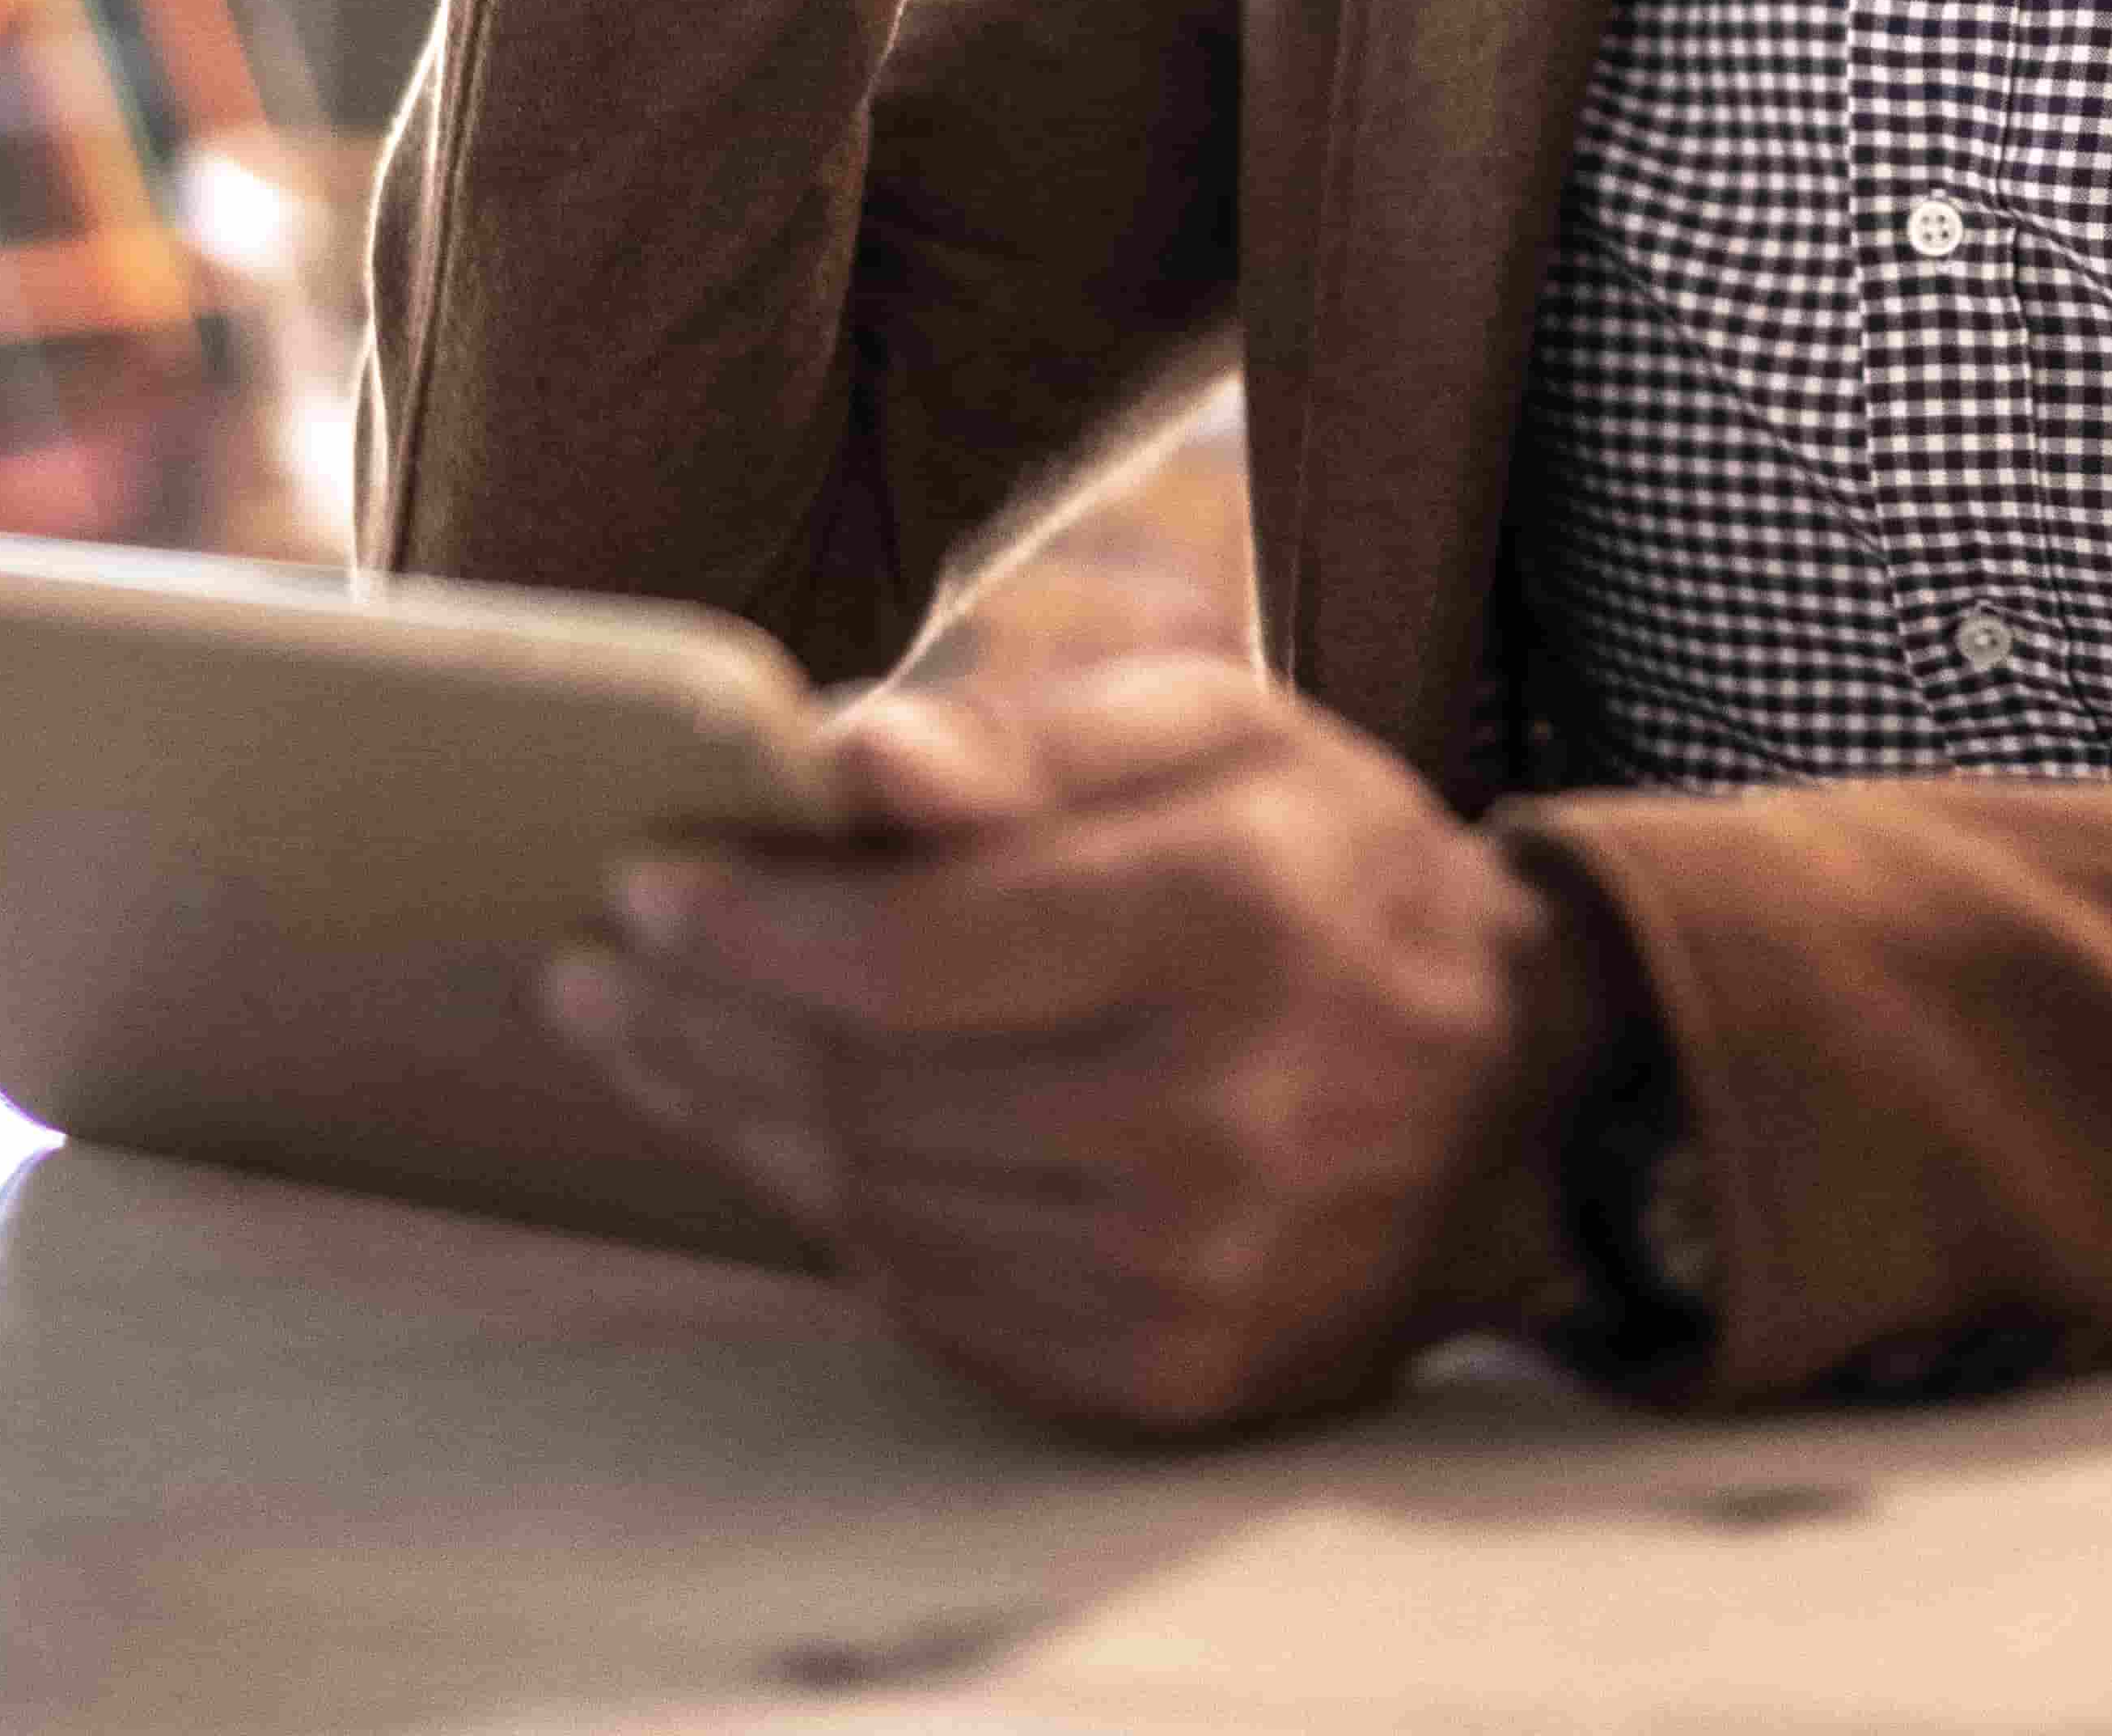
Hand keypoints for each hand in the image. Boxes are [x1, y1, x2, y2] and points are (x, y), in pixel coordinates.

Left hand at [541, 658, 1603, 1435]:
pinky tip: (786, 1136)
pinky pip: (936, 1301)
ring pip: (877, 1204)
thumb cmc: (1327, 877)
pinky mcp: (1169, 1377)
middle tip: (599, 961)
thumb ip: (1032, 735)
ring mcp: (1194, 1274)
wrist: (1512, 1099)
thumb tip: (847, 754)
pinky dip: (839, 1214)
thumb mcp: (1222, 734)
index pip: (915, 953)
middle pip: (869, 1089)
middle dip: (698, 1018)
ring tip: (655, 1037)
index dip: (749, 921)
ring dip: (736, 1117)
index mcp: (1233, 922)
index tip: (643, 873)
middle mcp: (1219, 1119)